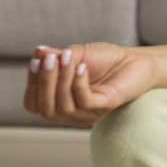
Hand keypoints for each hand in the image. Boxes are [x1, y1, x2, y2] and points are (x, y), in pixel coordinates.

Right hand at [24, 42, 158, 127]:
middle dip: (44, 82)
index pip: (33, 103)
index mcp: (59, 102)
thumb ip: (56, 55)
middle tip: (50, 59)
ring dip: (62, 79)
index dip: (32, 83)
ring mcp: (88, 114)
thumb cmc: (105, 59)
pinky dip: (79, 83)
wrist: (135, 60)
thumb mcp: (76, 54)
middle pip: (45, 109)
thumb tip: (37, 52)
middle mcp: (71, 113)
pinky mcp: (104, 108)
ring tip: (68, 58)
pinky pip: (84, 102)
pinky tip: (82, 68)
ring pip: (63, 106)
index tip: (37, 60)